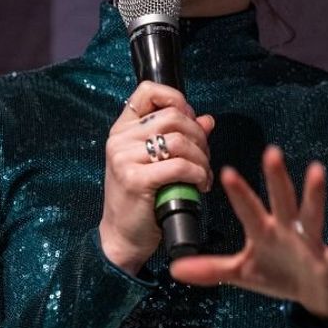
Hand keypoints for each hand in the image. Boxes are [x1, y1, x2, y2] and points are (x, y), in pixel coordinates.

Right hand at [98, 81, 214, 274]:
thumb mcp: (158, 162)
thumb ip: (180, 137)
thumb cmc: (142, 198)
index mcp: (123, 129)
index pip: (148, 91)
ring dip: (202, 158)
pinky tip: (200, 184)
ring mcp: (123, 158)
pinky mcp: (134, 179)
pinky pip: (179, 166)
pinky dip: (198, 173)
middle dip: (199, 136)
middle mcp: (119, 139)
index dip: (177, 99)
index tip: (190, 122)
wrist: (123, 236)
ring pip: (179, 141)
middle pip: (173, 116)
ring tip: (204, 175)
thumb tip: (207, 119)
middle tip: (205, 157)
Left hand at [169, 145, 327, 319]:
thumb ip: (211, 269)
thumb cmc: (277, 274)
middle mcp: (288, 229)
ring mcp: (310, 243)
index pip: (248, 209)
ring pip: (312, 214)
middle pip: (281, 199)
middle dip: (276, 178)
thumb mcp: (242, 273)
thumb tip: (174, 269)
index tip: (225, 171)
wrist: (315, 293)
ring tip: (317, 170)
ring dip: (314, 194)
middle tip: (271, 151)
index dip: (239, 193)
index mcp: (265, 231)